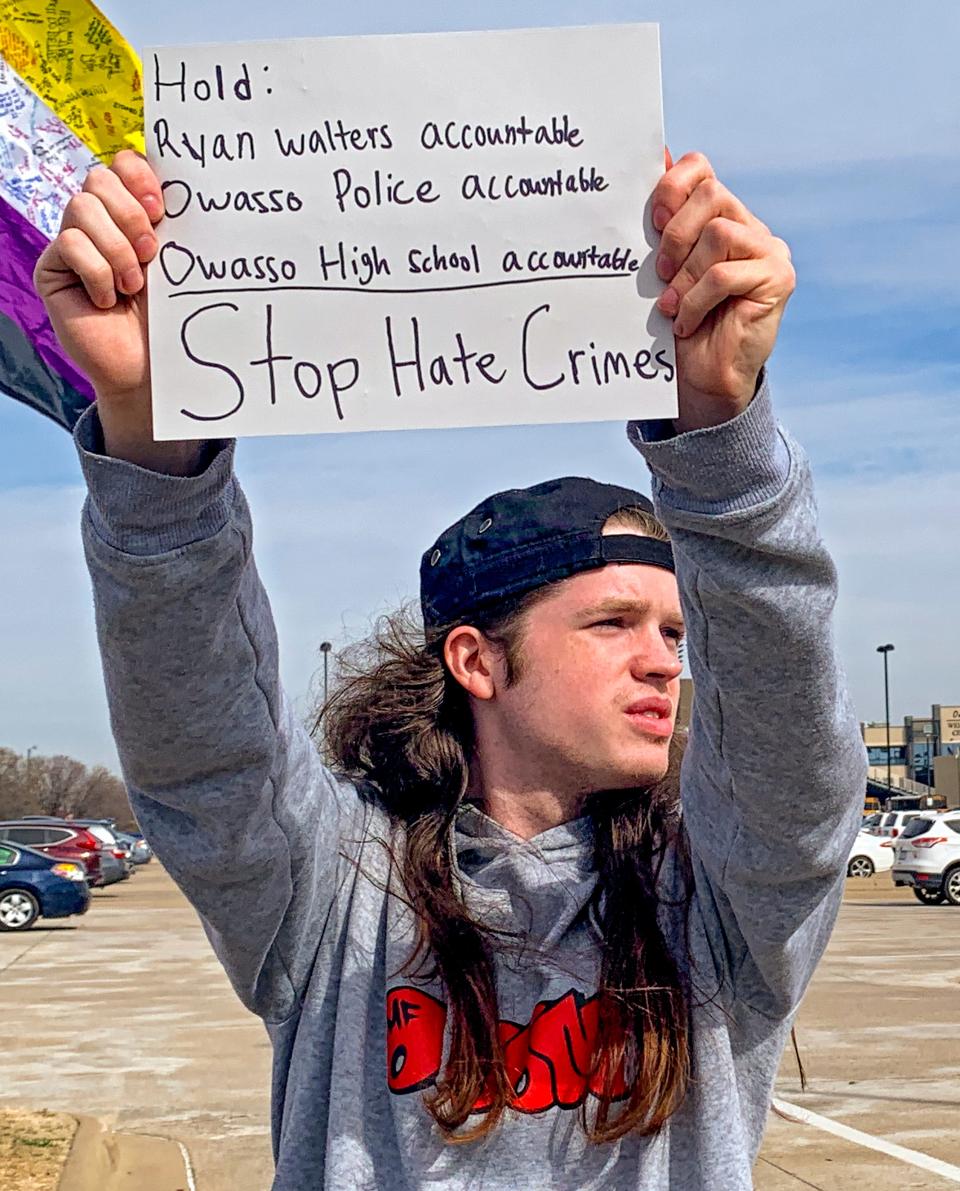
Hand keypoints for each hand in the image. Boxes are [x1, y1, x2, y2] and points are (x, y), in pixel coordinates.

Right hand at [34, 151, 202, 472]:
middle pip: (99, 178)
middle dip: (130, 214)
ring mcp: (73, 244)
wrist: (150, 369)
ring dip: (116, 248)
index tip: (161, 207)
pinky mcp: (53, 269)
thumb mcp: (176, 265)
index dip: (138, 175)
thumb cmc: (169, 319)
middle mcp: (99, 223)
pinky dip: (97, 272)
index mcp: (132, 214)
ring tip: (132, 285)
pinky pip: (69, 243)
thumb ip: (171, 225)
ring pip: (82, 207)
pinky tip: (108, 300)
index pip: (123, 165)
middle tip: (151, 253)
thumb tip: (184, 184)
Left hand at [653, 150, 795, 433]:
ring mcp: (768, 250)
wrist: (703, 379)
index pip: (700, 170)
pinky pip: (725, 274)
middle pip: (712, 194)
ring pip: (719, 234)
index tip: (651, 222)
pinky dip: (697, 299)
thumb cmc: (679, 323)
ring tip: (671, 305)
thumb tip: (653, 157)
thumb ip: (661, 224)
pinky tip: (686, 321)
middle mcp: (748, 226)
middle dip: (675, 234)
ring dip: (685, 275)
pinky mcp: (777, 278)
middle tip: (659, 273)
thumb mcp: (663, 271)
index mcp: (719, 216)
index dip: (671, 186)